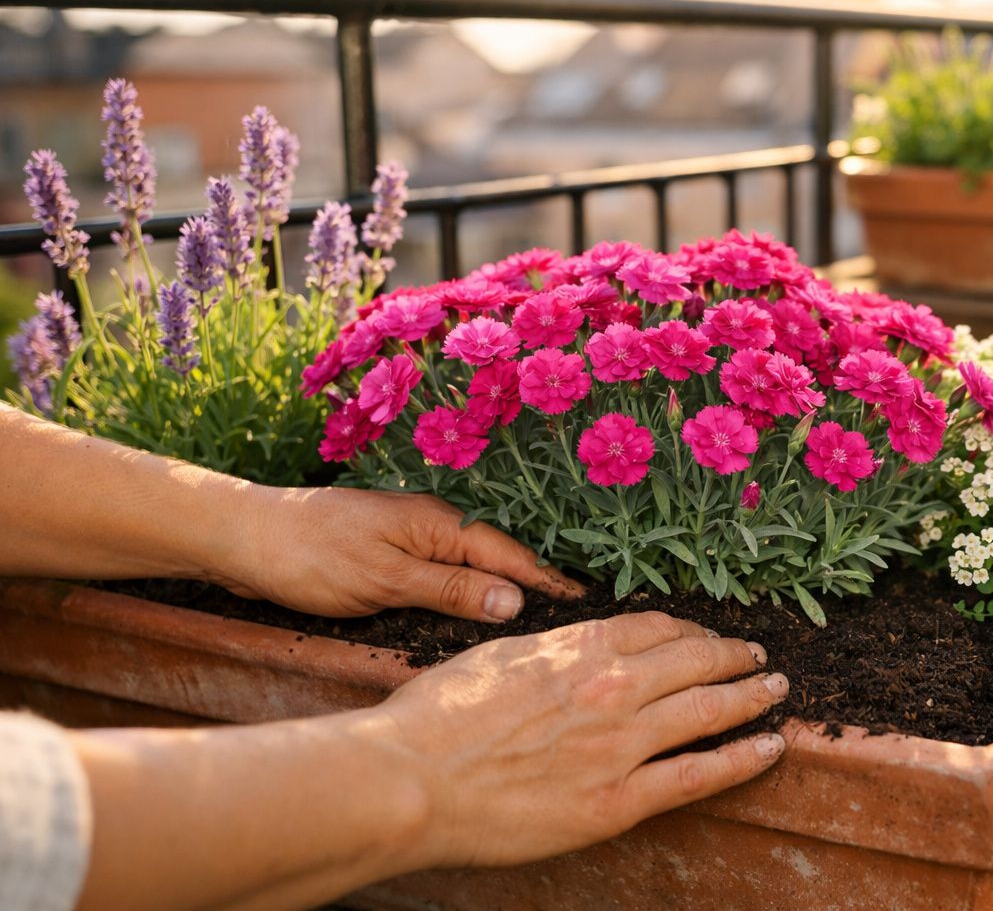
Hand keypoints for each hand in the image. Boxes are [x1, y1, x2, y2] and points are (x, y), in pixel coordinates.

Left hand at [216, 486, 582, 620]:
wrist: (242, 539)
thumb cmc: (309, 555)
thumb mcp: (384, 579)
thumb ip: (450, 589)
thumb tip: (515, 601)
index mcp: (441, 524)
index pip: (514, 558)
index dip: (554, 584)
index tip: (594, 607)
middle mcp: (435, 527)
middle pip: (502, 561)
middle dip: (541, 587)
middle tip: (582, 623)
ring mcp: (414, 541)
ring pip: (476, 569)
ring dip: (509, 591)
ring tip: (546, 623)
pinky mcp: (393, 557)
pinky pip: (449, 576)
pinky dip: (473, 594)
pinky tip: (483, 614)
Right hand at [374, 610, 788, 867]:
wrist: (410, 780)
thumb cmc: (435, 717)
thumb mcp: (498, 656)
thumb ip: (550, 651)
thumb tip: (574, 649)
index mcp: (579, 645)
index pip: (659, 627)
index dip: (693, 630)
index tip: (707, 636)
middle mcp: (612, 685)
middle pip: (697, 660)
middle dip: (734, 656)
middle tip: (759, 657)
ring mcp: (621, 744)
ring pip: (709, 709)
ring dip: (752, 696)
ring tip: (776, 690)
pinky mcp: (618, 801)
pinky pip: (699, 775)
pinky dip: (742, 758)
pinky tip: (769, 748)